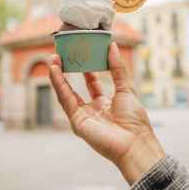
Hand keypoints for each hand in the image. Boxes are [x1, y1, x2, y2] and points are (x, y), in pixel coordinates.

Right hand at [49, 42, 164, 184]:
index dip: (86, 68)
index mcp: (105, 104)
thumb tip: (112, 46)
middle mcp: (92, 111)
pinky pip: (65, 100)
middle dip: (69, 71)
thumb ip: (117, 69)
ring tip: (53, 58)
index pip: (92, 83)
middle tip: (63, 53)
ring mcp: (83, 117)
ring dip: (58, 76)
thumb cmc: (135, 121)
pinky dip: (59, 85)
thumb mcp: (126, 89)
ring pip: (66, 93)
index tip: (82, 52)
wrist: (135, 143)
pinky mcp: (77, 122)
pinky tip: (55, 70)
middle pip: (76, 87)